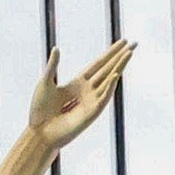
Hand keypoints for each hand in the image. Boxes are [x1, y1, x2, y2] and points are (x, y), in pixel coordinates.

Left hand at [18, 42, 134, 154]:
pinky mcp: (92, 112)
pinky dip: (109, 86)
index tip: (123, 42)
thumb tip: (56, 48)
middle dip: (120, 56)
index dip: (110, 53)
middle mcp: (88, 90)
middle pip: (108, 69)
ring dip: (119, 66)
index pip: (99, 64)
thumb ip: (53, 66)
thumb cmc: (40, 111)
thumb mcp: (45, 83)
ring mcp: (92, 101)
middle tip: (134, 43)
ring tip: (129, 53)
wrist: (40, 132)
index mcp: (78, 83)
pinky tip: (115, 74)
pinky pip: (103, 97)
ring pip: (109, 80)